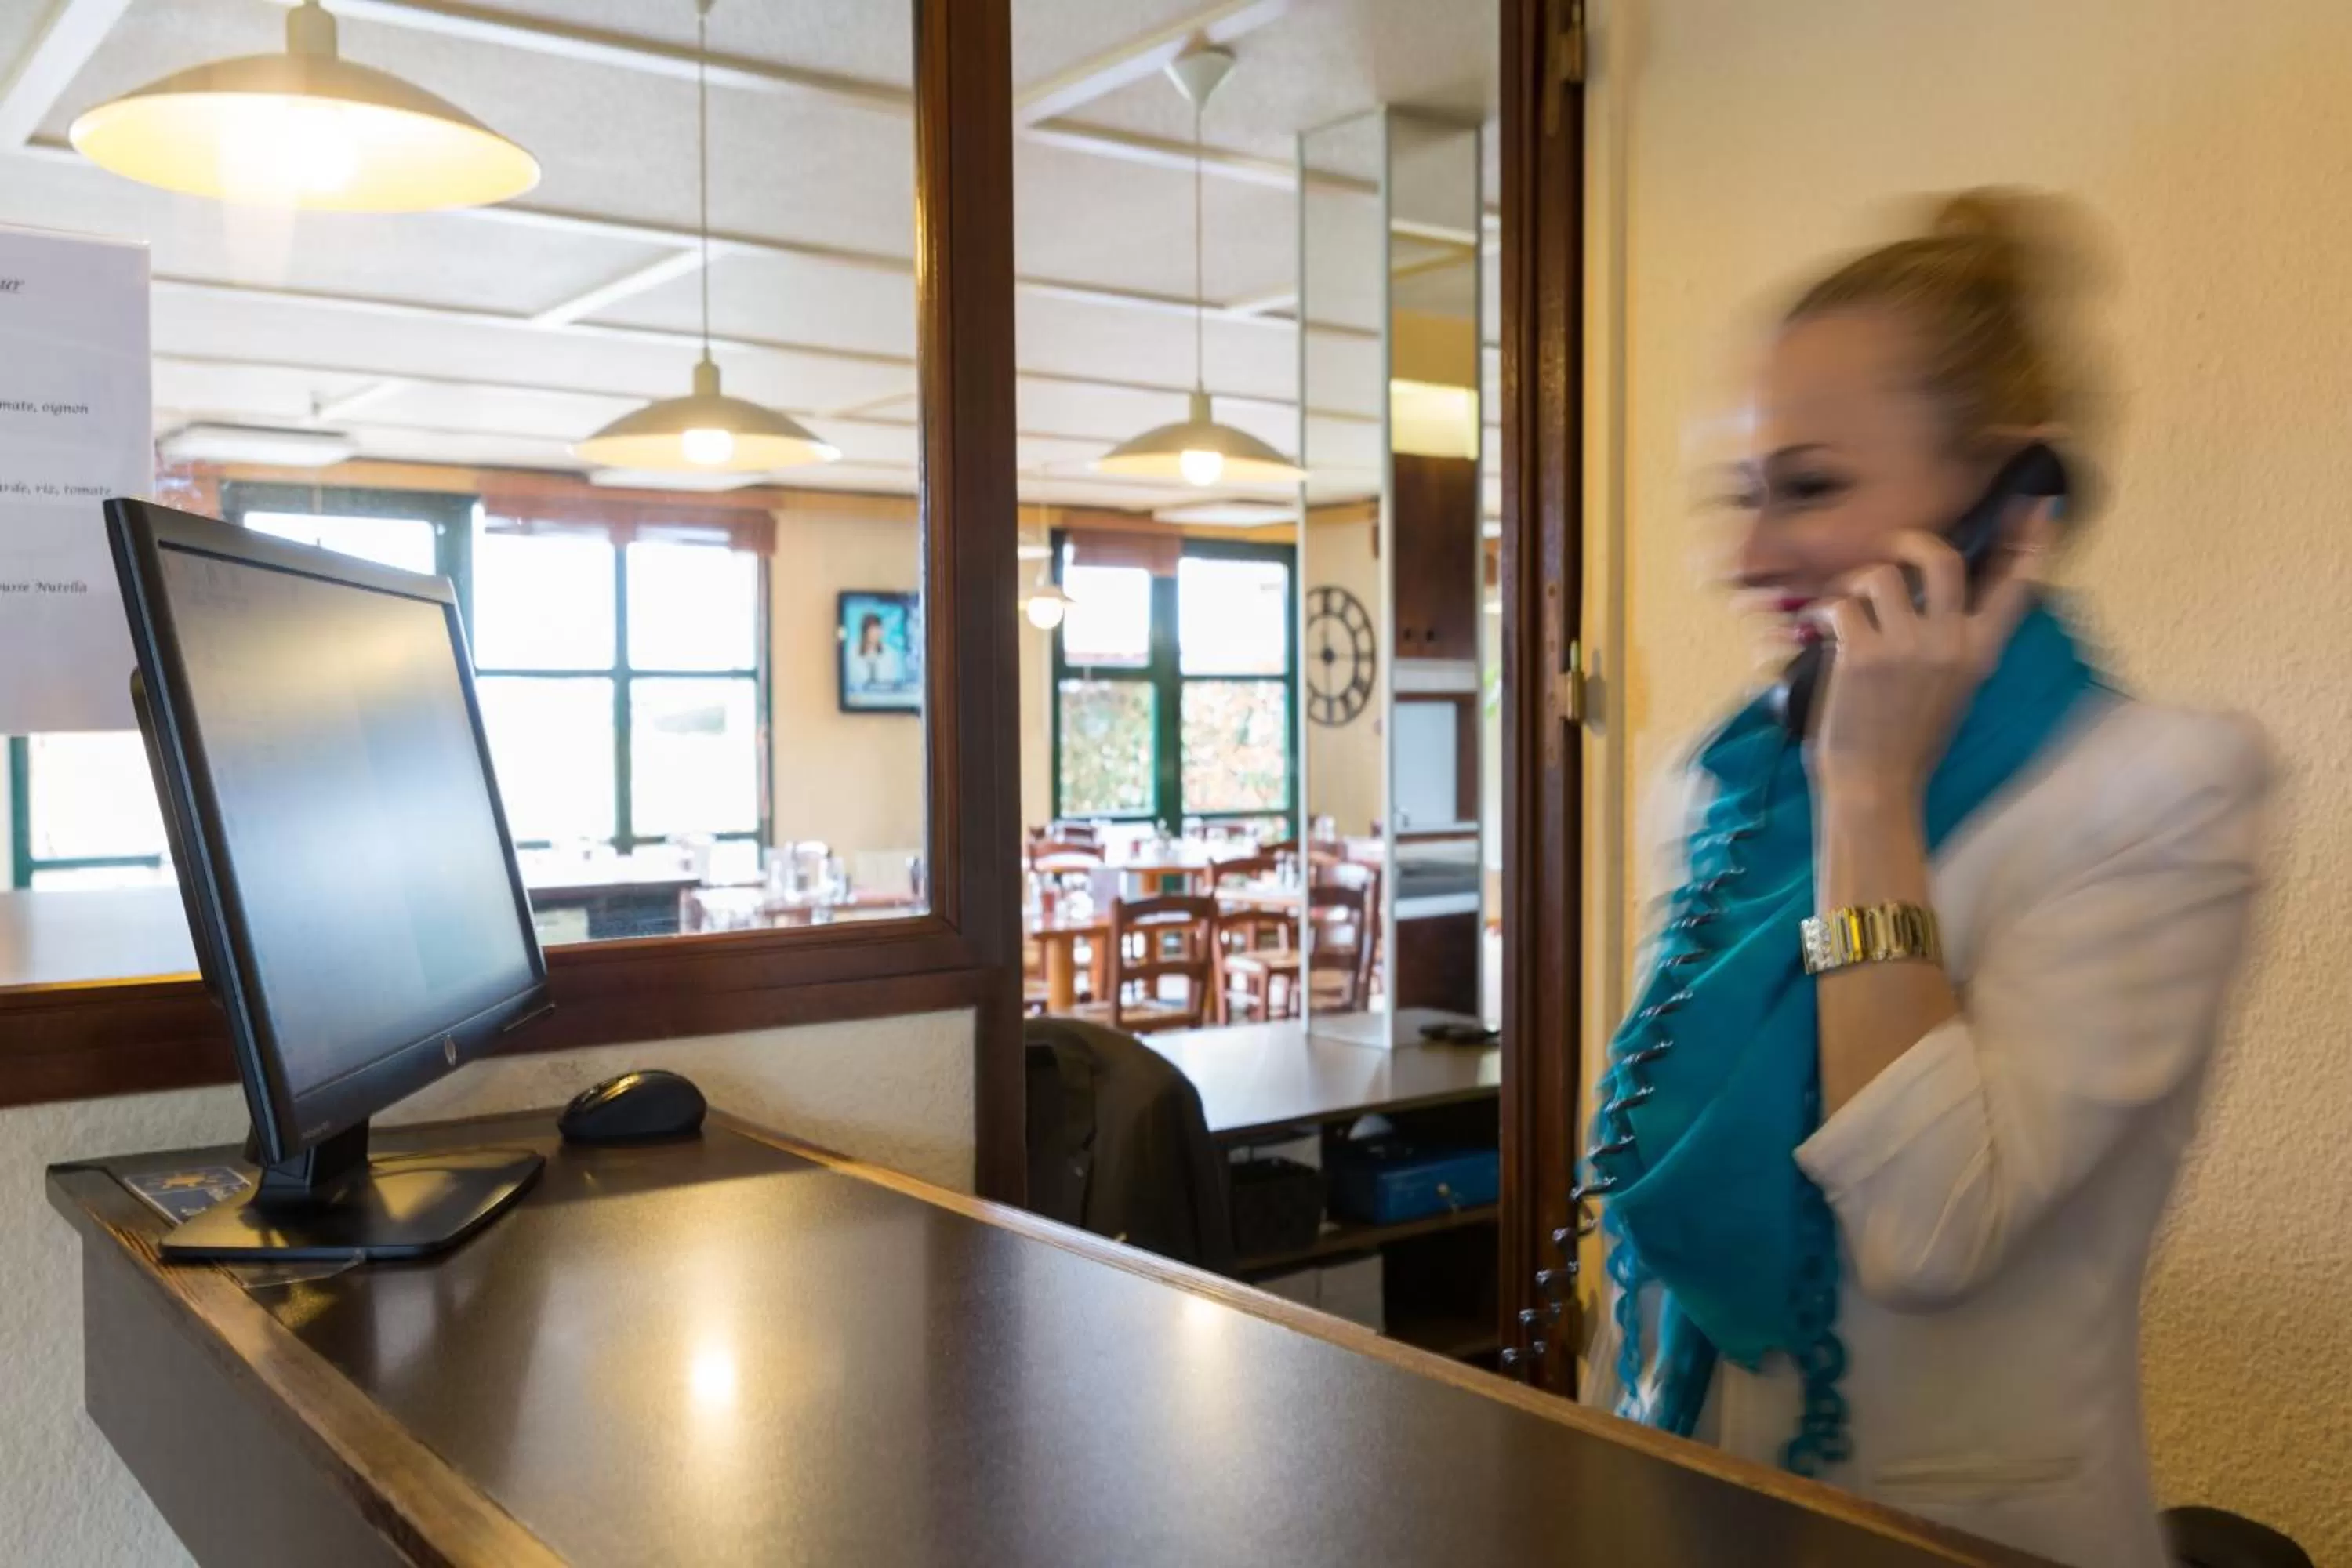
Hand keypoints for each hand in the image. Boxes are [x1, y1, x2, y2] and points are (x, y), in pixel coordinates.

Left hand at [1807, 523, 2048, 805]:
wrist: (1875, 786)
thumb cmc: (1906, 741)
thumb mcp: (1950, 689)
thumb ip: (1950, 643)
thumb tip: (1930, 600)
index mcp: (1980, 653)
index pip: (2017, 588)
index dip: (2031, 543)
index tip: (2043, 505)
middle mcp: (1951, 643)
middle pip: (1943, 560)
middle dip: (1913, 542)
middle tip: (1894, 551)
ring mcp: (1907, 647)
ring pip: (1883, 575)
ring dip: (1858, 584)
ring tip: (1850, 609)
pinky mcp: (1863, 653)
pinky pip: (1841, 605)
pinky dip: (1824, 614)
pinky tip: (1820, 632)